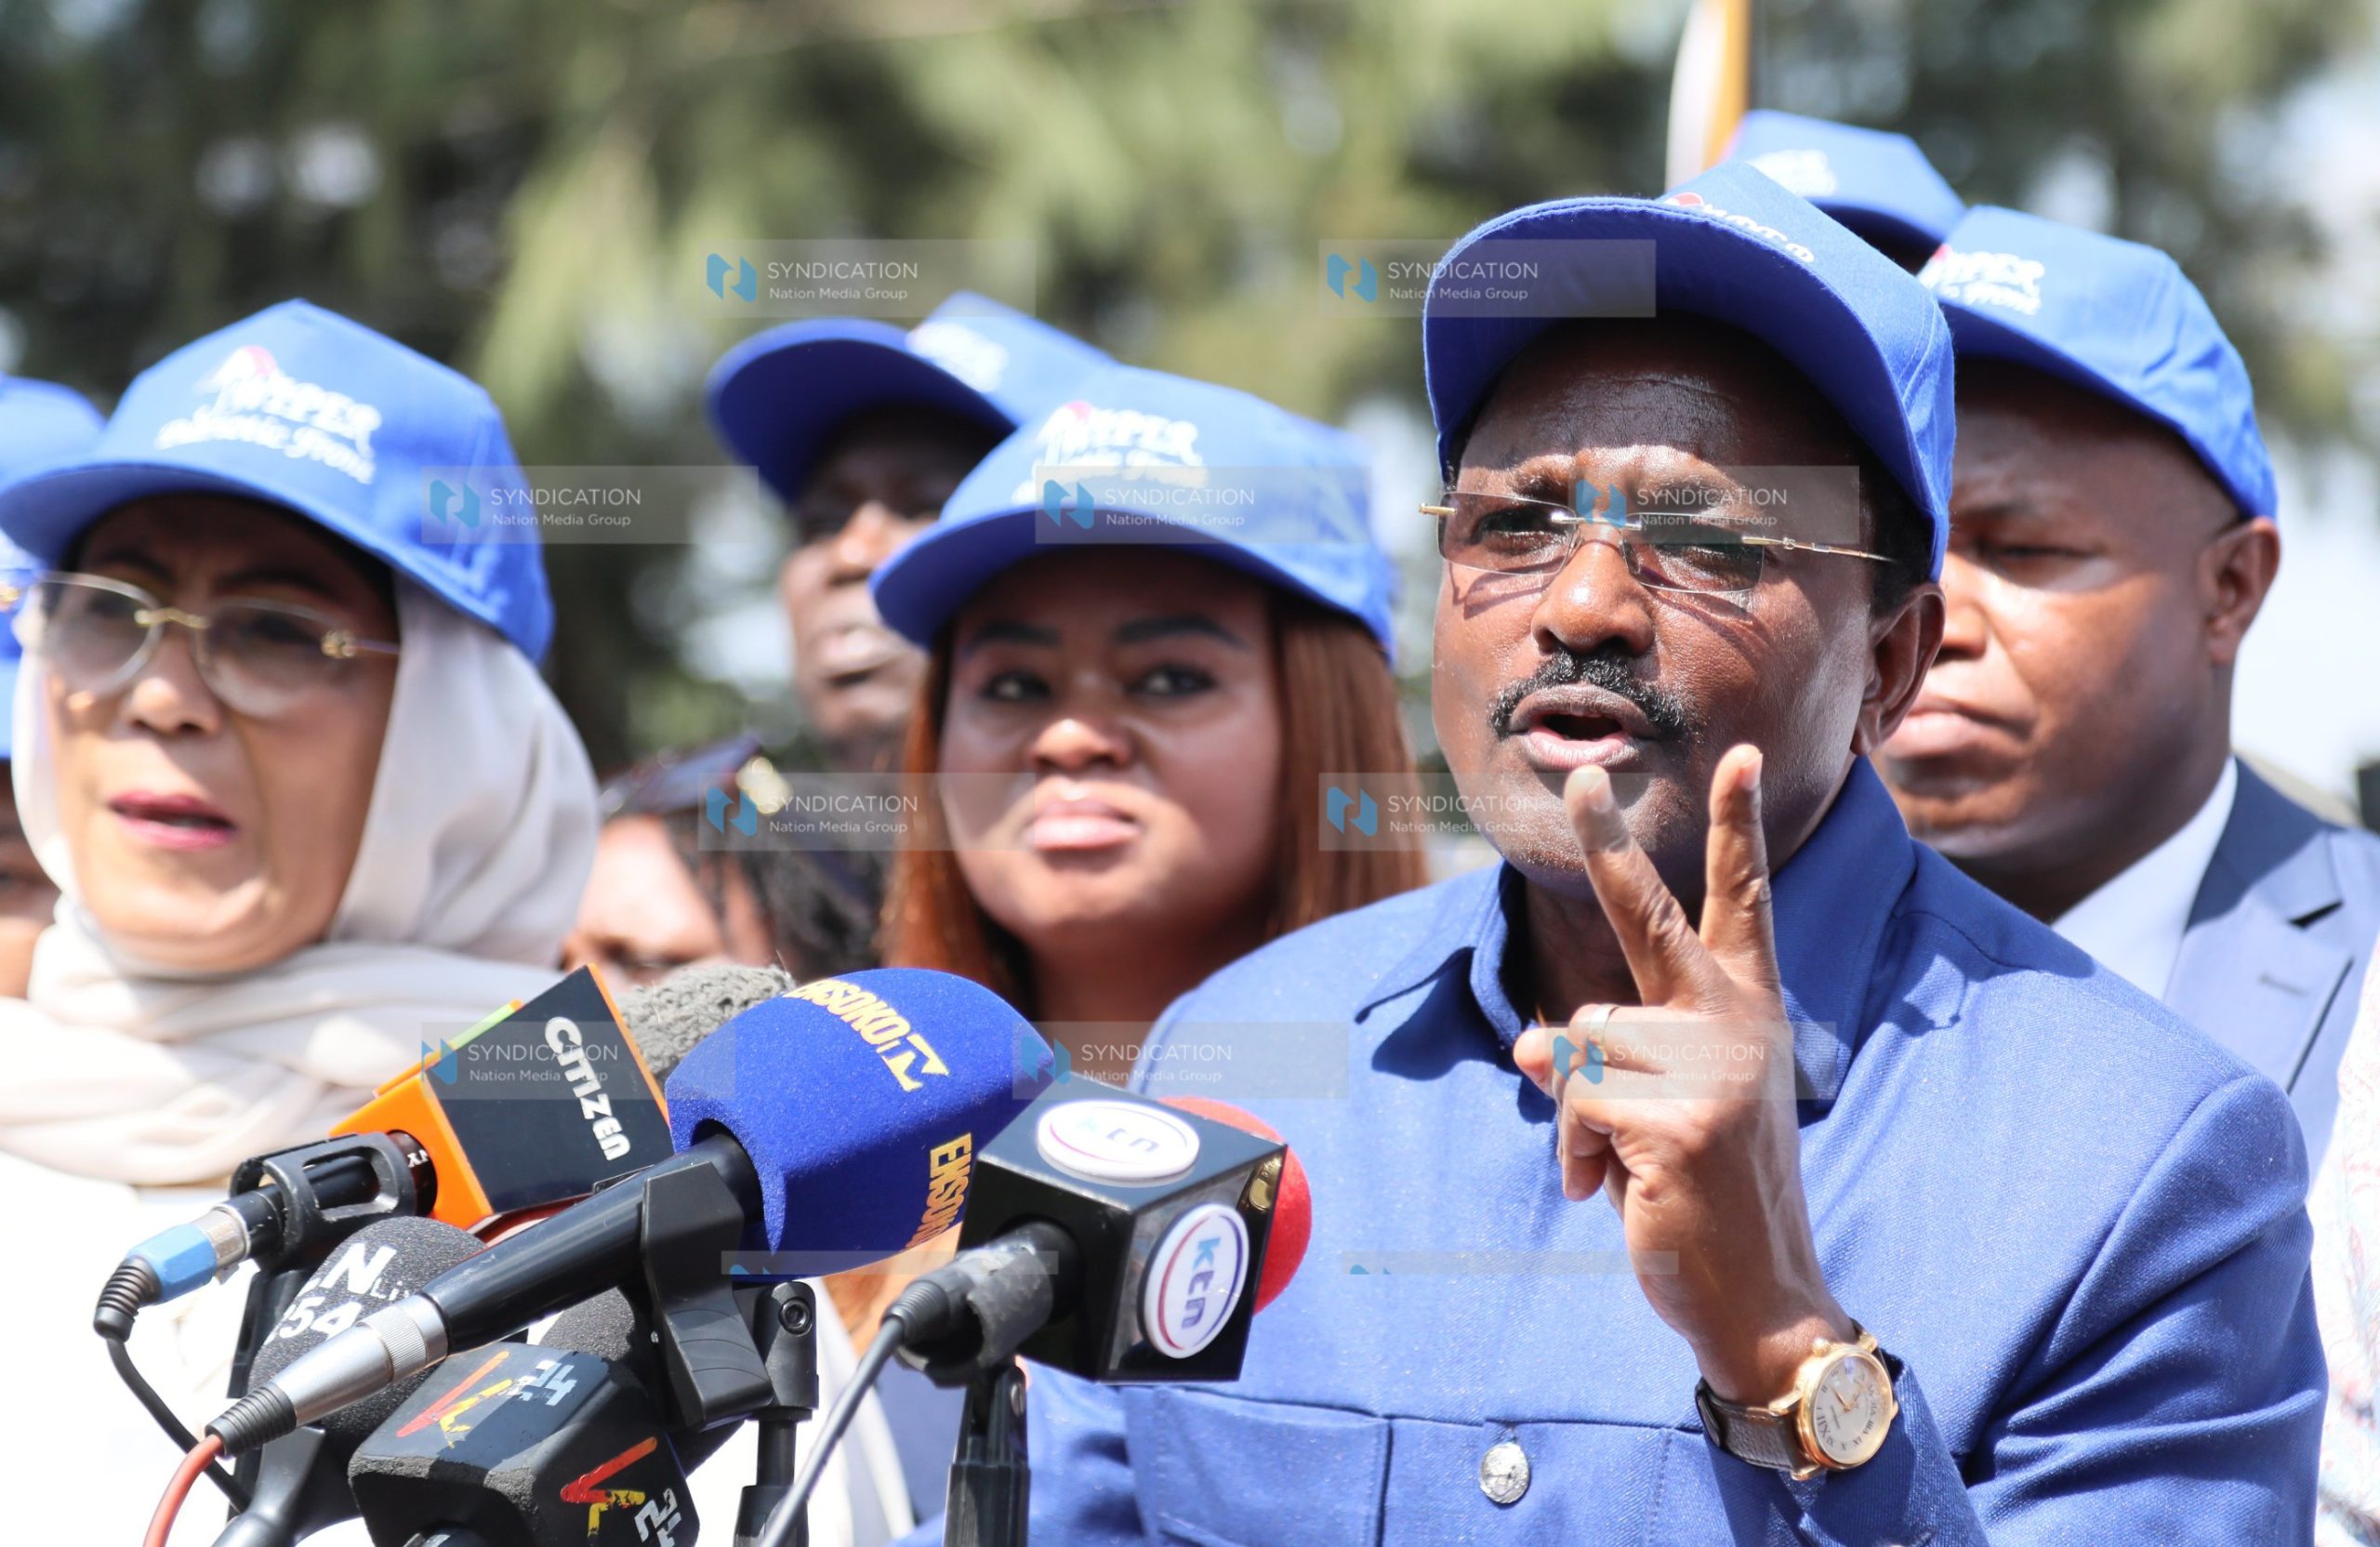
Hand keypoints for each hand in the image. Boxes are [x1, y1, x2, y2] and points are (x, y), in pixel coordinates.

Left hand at [1512, 744, 1853, 1403]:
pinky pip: (1571, 1097)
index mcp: (1744, 1013)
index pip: (1743, 903)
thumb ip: (1603, 1064)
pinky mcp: (1677, 1116)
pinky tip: (1610, 1191)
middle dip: (1608, 841)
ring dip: (1576, 1114)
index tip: (1735, 756)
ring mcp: (1711, 1065)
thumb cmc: (1705, 1200)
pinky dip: (1573, 1149)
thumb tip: (1533, 1042)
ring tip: (1619, 1170)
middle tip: (1580, 776)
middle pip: (1653, 913)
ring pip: (1580, 1038)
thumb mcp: (1653, 1116)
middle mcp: (1735, 1023)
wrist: (1760, 1299)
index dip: (1738, 830)